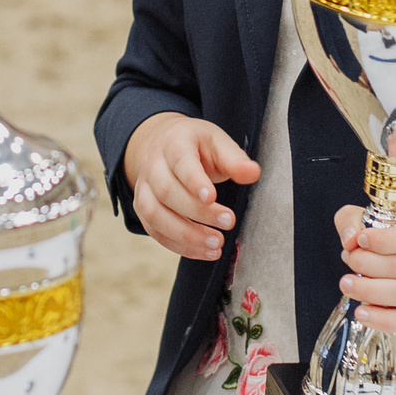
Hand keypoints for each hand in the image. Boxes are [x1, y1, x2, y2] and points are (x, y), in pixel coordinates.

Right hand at [123, 112, 259, 260]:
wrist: (165, 146)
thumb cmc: (198, 147)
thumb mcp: (218, 143)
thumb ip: (235, 160)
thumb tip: (253, 174)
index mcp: (174, 142)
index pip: (180, 161)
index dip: (194, 181)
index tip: (213, 198)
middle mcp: (153, 165)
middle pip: (167, 191)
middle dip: (198, 212)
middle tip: (229, 222)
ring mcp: (143, 188)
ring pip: (155, 215)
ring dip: (186, 235)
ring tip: (216, 245)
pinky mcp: (142, 209)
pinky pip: (155, 231)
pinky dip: (179, 246)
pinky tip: (204, 252)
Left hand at [334, 204, 395, 330]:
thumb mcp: (385, 217)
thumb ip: (356, 219)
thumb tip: (349, 238)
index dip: (385, 241)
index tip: (360, 240)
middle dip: (370, 265)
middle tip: (349, 261)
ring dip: (373, 292)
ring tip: (348, 285)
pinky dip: (385, 319)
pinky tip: (363, 313)